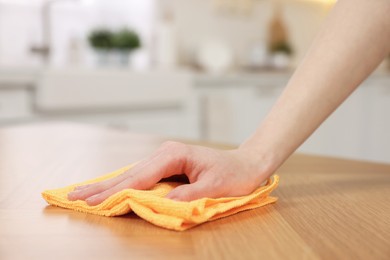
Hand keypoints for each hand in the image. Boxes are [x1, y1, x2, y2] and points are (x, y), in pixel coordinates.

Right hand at [67, 141, 273, 205]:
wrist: (246, 163)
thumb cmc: (234, 174)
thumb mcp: (215, 187)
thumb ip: (189, 195)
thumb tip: (164, 204)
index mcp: (174, 155)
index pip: (139, 177)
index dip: (115, 191)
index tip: (93, 202)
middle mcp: (165, 153)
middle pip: (129, 173)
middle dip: (102, 187)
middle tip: (74, 196)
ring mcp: (164, 158)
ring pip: (131, 174)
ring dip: (107, 184)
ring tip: (82, 192)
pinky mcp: (167, 165)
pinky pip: (140, 176)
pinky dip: (122, 183)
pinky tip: (110, 187)